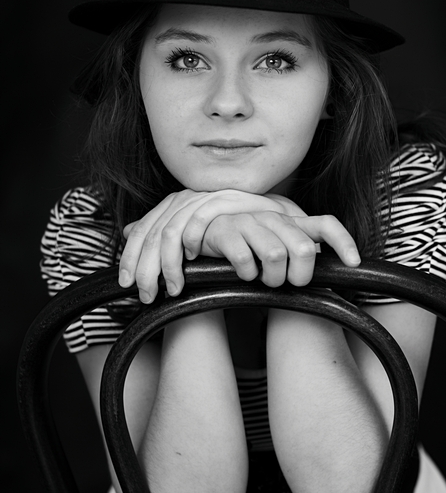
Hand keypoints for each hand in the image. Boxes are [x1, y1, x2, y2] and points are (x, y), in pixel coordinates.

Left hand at [118, 189, 305, 301]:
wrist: (273, 214)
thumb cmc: (233, 226)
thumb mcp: (194, 231)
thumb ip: (165, 231)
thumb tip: (126, 231)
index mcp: (174, 205)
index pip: (143, 229)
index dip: (131, 257)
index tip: (125, 283)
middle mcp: (185, 198)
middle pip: (153, 232)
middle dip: (145, 267)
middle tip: (146, 294)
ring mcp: (204, 198)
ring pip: (171, 230)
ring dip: (168, 263)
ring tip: (172, 288)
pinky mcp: (225, 200)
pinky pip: (199, 220)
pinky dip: (192, 240)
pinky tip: (192, 260)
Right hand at [201, 211, 360, 286]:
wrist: (202, 232)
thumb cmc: (245, 244)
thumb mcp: (275, 245)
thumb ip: (298, 256)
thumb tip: (328, 281)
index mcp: (290, 222)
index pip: (326, 225)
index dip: (344, 242)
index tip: (354, 263)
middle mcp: (273, 218)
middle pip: (303, 249)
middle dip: (299, 276)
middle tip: (285, 282)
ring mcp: (249, 223)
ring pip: (276, 255)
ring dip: (271, 278)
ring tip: (262, 279)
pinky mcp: (225, 232)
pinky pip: (246, 260)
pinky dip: (247, 275)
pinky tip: (242, 274)